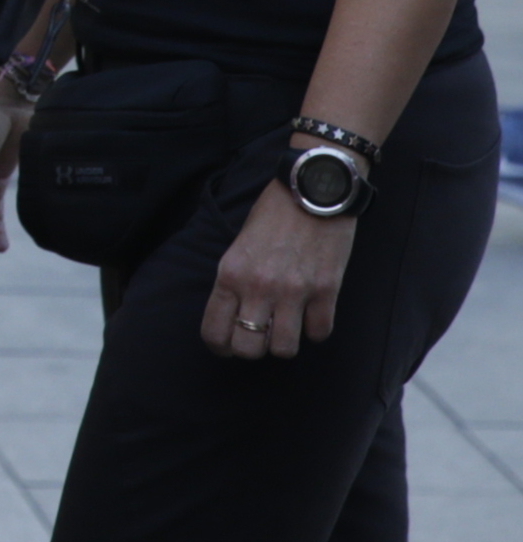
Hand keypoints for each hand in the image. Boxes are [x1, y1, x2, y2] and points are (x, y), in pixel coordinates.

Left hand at [204, 184, 353, 358]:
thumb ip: (234, 280)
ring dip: (284, 343)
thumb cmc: (271, 215)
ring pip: (284, 349)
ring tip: (286, 327)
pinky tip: (311, 315)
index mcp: (230, 274)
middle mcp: (259, 287)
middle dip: (251, 350)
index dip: (220, 346)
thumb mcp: (238, 245)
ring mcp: (294, 292)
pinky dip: (315, 330)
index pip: (215, 331)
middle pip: (249, 348)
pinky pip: (319, 334)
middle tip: (258, 338)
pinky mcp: (327, 291)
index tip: (226, 345)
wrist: (312, 191)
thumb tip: (235, 316)